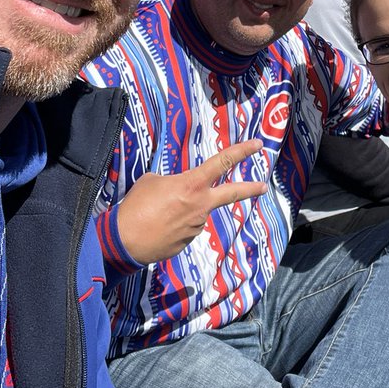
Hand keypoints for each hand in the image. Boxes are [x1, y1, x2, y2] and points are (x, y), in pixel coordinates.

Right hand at [107, 139, 268, 265]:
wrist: (125, 240)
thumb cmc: (136, 206)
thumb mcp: (151, 181)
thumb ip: (171, 181)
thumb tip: (176, 189)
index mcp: (192, 184)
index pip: (222, 162)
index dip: (241, 151)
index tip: (257, 145)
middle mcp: (201, 205)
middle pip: (232, 194)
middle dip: (250, 188)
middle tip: (263, 186)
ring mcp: (196, 226)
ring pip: (196, 212)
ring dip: (182, 211)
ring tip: (156, 214)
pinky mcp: (188, 242)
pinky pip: (185, 228)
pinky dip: (175, 225)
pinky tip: (158, 227)